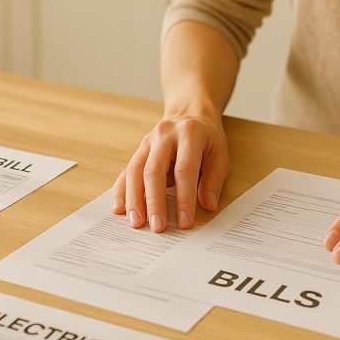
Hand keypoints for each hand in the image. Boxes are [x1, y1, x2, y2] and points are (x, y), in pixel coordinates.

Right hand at [111, 113, 229, 231]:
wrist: (189, 114)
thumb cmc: (207, 138)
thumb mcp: (220, 154)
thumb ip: (214, 180)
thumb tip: (208, 205)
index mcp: (189, 134)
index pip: (184, 170)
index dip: (184, 198)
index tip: (184, 222)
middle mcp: (164, 135)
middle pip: (154, 171)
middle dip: (154, 201)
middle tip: (156, 226)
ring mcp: (147, 142)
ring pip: (135, 171)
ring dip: (134, 199)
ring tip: (136, 222)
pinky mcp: (138, 150)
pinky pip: (127, 171)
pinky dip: (121, 190)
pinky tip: (119, 208)